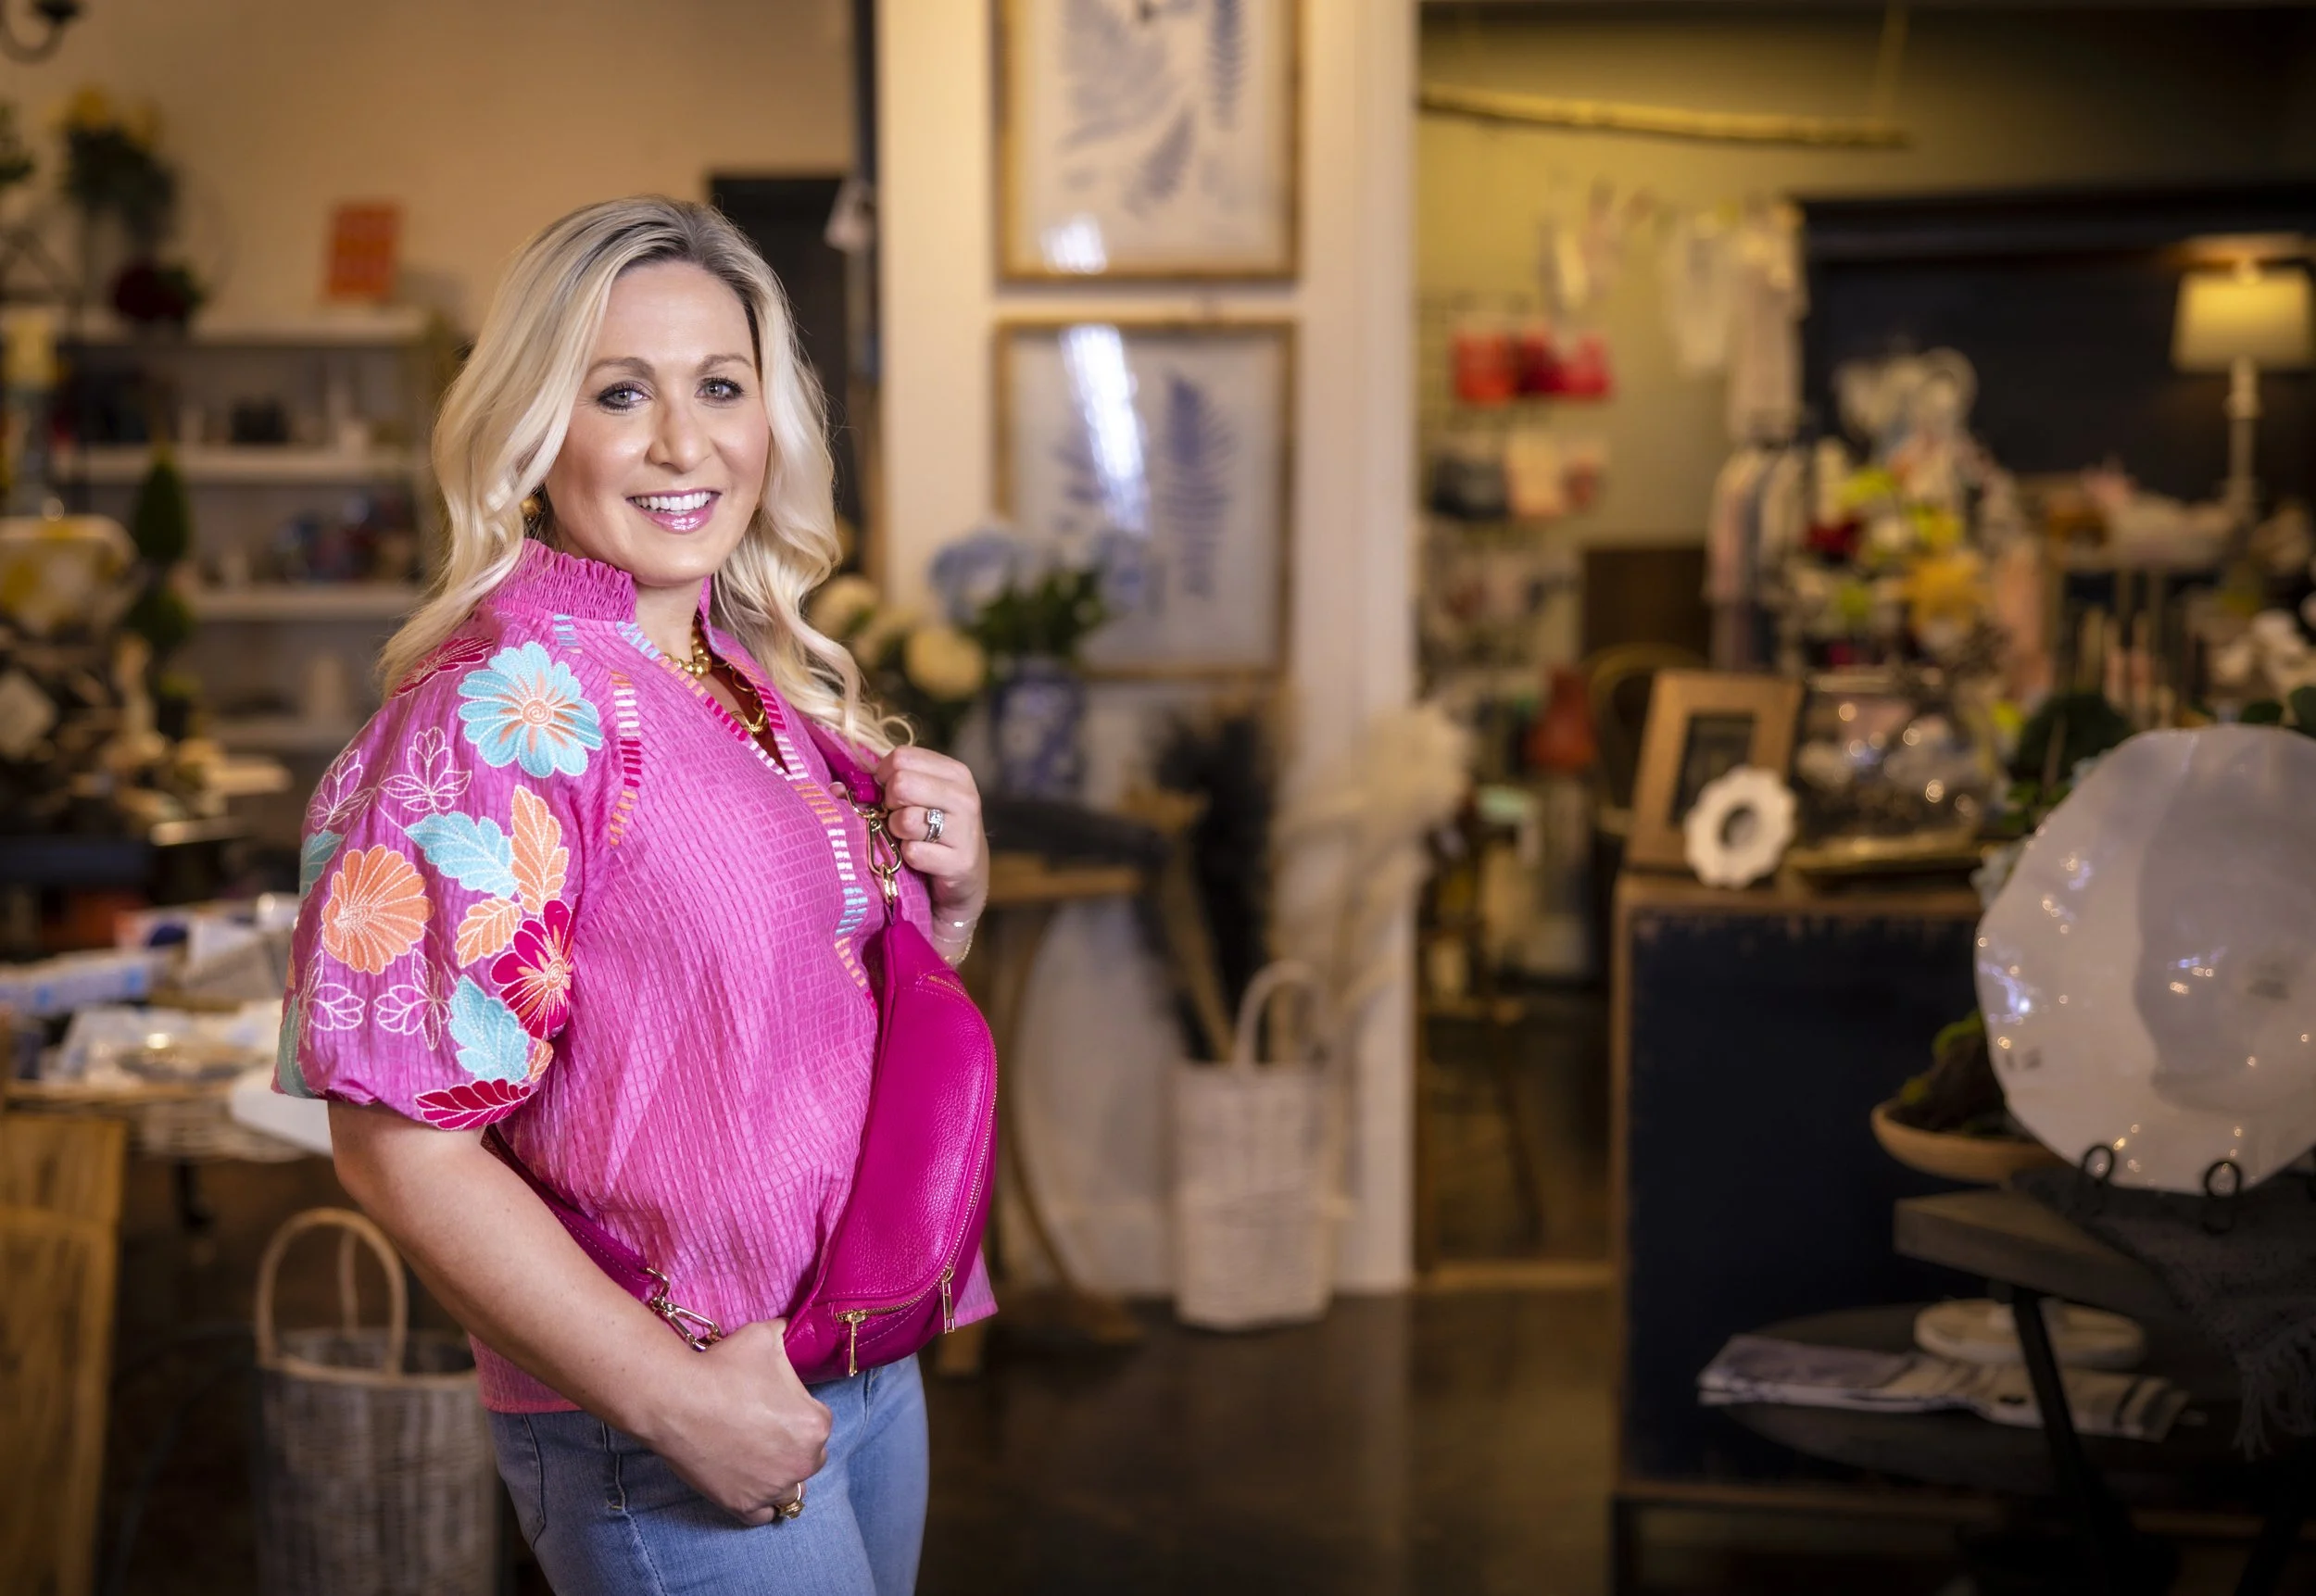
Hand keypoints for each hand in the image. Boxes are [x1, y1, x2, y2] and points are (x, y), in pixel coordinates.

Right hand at [638, 1320, 831, 1524]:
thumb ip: (788, 1333)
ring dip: (780, 1475)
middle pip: (810, 1456)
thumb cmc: (724, 1367)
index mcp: (816, 1425)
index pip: (819, 1422)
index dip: (799, 1411)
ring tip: (758, 1457)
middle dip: (793, 1444)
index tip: (777, 1403)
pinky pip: (764, 1515)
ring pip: (790, 1489)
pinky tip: (749, 1483)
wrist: (676, 1399)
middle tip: (764, 1427)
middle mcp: (802, 1463)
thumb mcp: (767, 1335)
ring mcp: (772, 1489)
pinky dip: (761, 1503)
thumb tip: (791, 1326)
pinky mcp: (743, 1506)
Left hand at [875, 745, 987, 930]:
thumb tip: (836, 788)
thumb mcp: (916, 802)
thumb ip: (882, 787)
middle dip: (890, 805)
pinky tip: (921, 861)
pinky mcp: (960, 862)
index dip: (884, 778)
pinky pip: (913, 853)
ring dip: (897, 834)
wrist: (965, 880)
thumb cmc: (932, 834)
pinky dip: (908, 859)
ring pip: (905, 819)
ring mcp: (965, 830)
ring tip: (911, 840)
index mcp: (954, 773)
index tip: (890, 796)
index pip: (902, 757)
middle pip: (901, 783)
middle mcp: (965, 797)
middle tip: (899, 819)